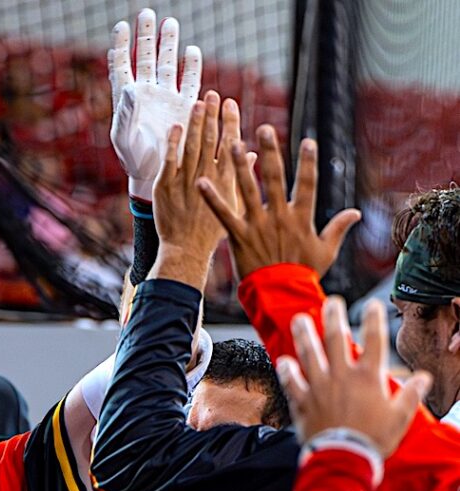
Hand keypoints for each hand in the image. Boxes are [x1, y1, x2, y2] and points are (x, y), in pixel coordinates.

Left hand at [109, 9, 201, 201]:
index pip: (122, 66)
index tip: (121, 26)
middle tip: (147, 13)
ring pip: (167, 64)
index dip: (120, 46)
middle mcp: (147, 94)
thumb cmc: (134, 160)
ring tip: (170, 23)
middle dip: (146, 36)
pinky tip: (191, 51)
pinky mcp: (184, 106)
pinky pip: (189, 82)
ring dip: (169, 44)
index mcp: (127, 99)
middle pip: (146, 58)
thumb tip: (130, 86)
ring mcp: (166, 98)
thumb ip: (126, 112)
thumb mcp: (124, 138)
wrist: (155, 175)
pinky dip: (191, 67)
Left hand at [150, 91, 240, 289]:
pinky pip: (169, 159)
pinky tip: (175, 127)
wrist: (188, 252)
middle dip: (213, 115)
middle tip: (214, 94)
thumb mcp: (237, 206)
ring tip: (198, 103)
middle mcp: (209, 176)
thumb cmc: (214, 234)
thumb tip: (251, 155)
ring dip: (195, 122)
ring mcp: (186, 180)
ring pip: (192, 145)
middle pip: (211, 139)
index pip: (231, 144)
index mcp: (228, 180)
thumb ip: (243, 178)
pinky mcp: (166, 187)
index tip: (231, 103)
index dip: (230, 122)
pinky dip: (173, 142)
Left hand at [198, 126, 359, 278]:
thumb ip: (338, 228)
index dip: (308, 162)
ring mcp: (257, 225)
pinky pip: (223, 214)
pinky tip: (201, 182)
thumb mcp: (326, 251)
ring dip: (240, 166)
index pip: (307, 183)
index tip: (308, 141)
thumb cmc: (303, 274)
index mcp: (301, 217)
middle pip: (274, 178)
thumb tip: (356, 212)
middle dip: (270, 152)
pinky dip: (212, 198)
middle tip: (264, 129)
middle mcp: (278, 216)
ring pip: (247, 190)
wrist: (280, 295)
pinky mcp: (238, 236)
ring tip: (232, 144)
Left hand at [277, 296, 430, 454]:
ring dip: (304, 334)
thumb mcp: (400, 417)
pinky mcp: (301, 401)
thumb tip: (423, 378)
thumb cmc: (374, 440)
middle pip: (335, 339)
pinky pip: (290, 382)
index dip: (373, 320)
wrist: (344, 459)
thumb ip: (410, 395)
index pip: (374, 341)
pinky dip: (285, 371)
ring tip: (300, 319)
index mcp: (368, 378)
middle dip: (333, 317)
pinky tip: (283, 360)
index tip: (372, 304)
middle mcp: (341, 376)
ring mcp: (318, 387)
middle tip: (331, 302)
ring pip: (309, 354)